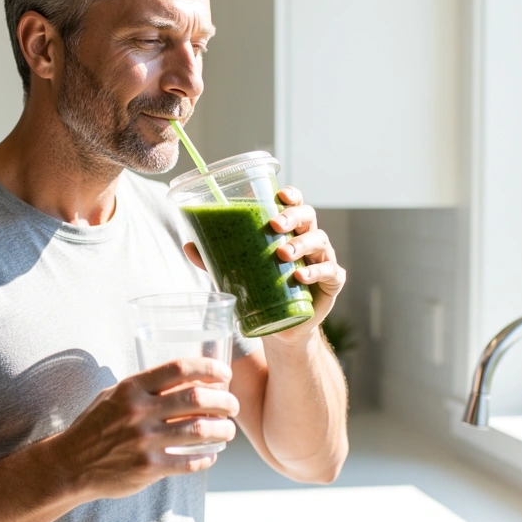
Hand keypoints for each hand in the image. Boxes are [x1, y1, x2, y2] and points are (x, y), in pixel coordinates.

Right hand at [49, 358, 238, 499]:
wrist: (71, 464)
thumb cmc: (95, 426)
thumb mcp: (113, 395)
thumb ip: (144, 387)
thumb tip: (184, 378)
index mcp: (132, 388)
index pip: (180, 368)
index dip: (209, 368)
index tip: (224, 373)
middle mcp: (140, 411)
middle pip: (197, 398)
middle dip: (224, 401)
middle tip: (233, 405)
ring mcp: (145, 441)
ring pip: (200, 430)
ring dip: (223, 430)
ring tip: (228, 430)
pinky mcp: (149, 468)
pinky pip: (189, 462)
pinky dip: (207, 458)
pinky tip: (211, 455)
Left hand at [183, 185, 345, 338]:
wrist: (284, 326)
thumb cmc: (264, 288)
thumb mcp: (237, 271)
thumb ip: (214, 259)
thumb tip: (188, 246)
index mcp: (290, 229)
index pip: (294, 204)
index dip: (291, 195)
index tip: (280, 195)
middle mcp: (309, 239)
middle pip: (308, 216)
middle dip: (293, 217)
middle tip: (275, 226)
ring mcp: (324, 258)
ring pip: (320, 240)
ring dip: (302, 244)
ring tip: (283, 254)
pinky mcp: (333, 282)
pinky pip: (331, 272)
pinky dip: (317, 272)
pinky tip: (301, 276)